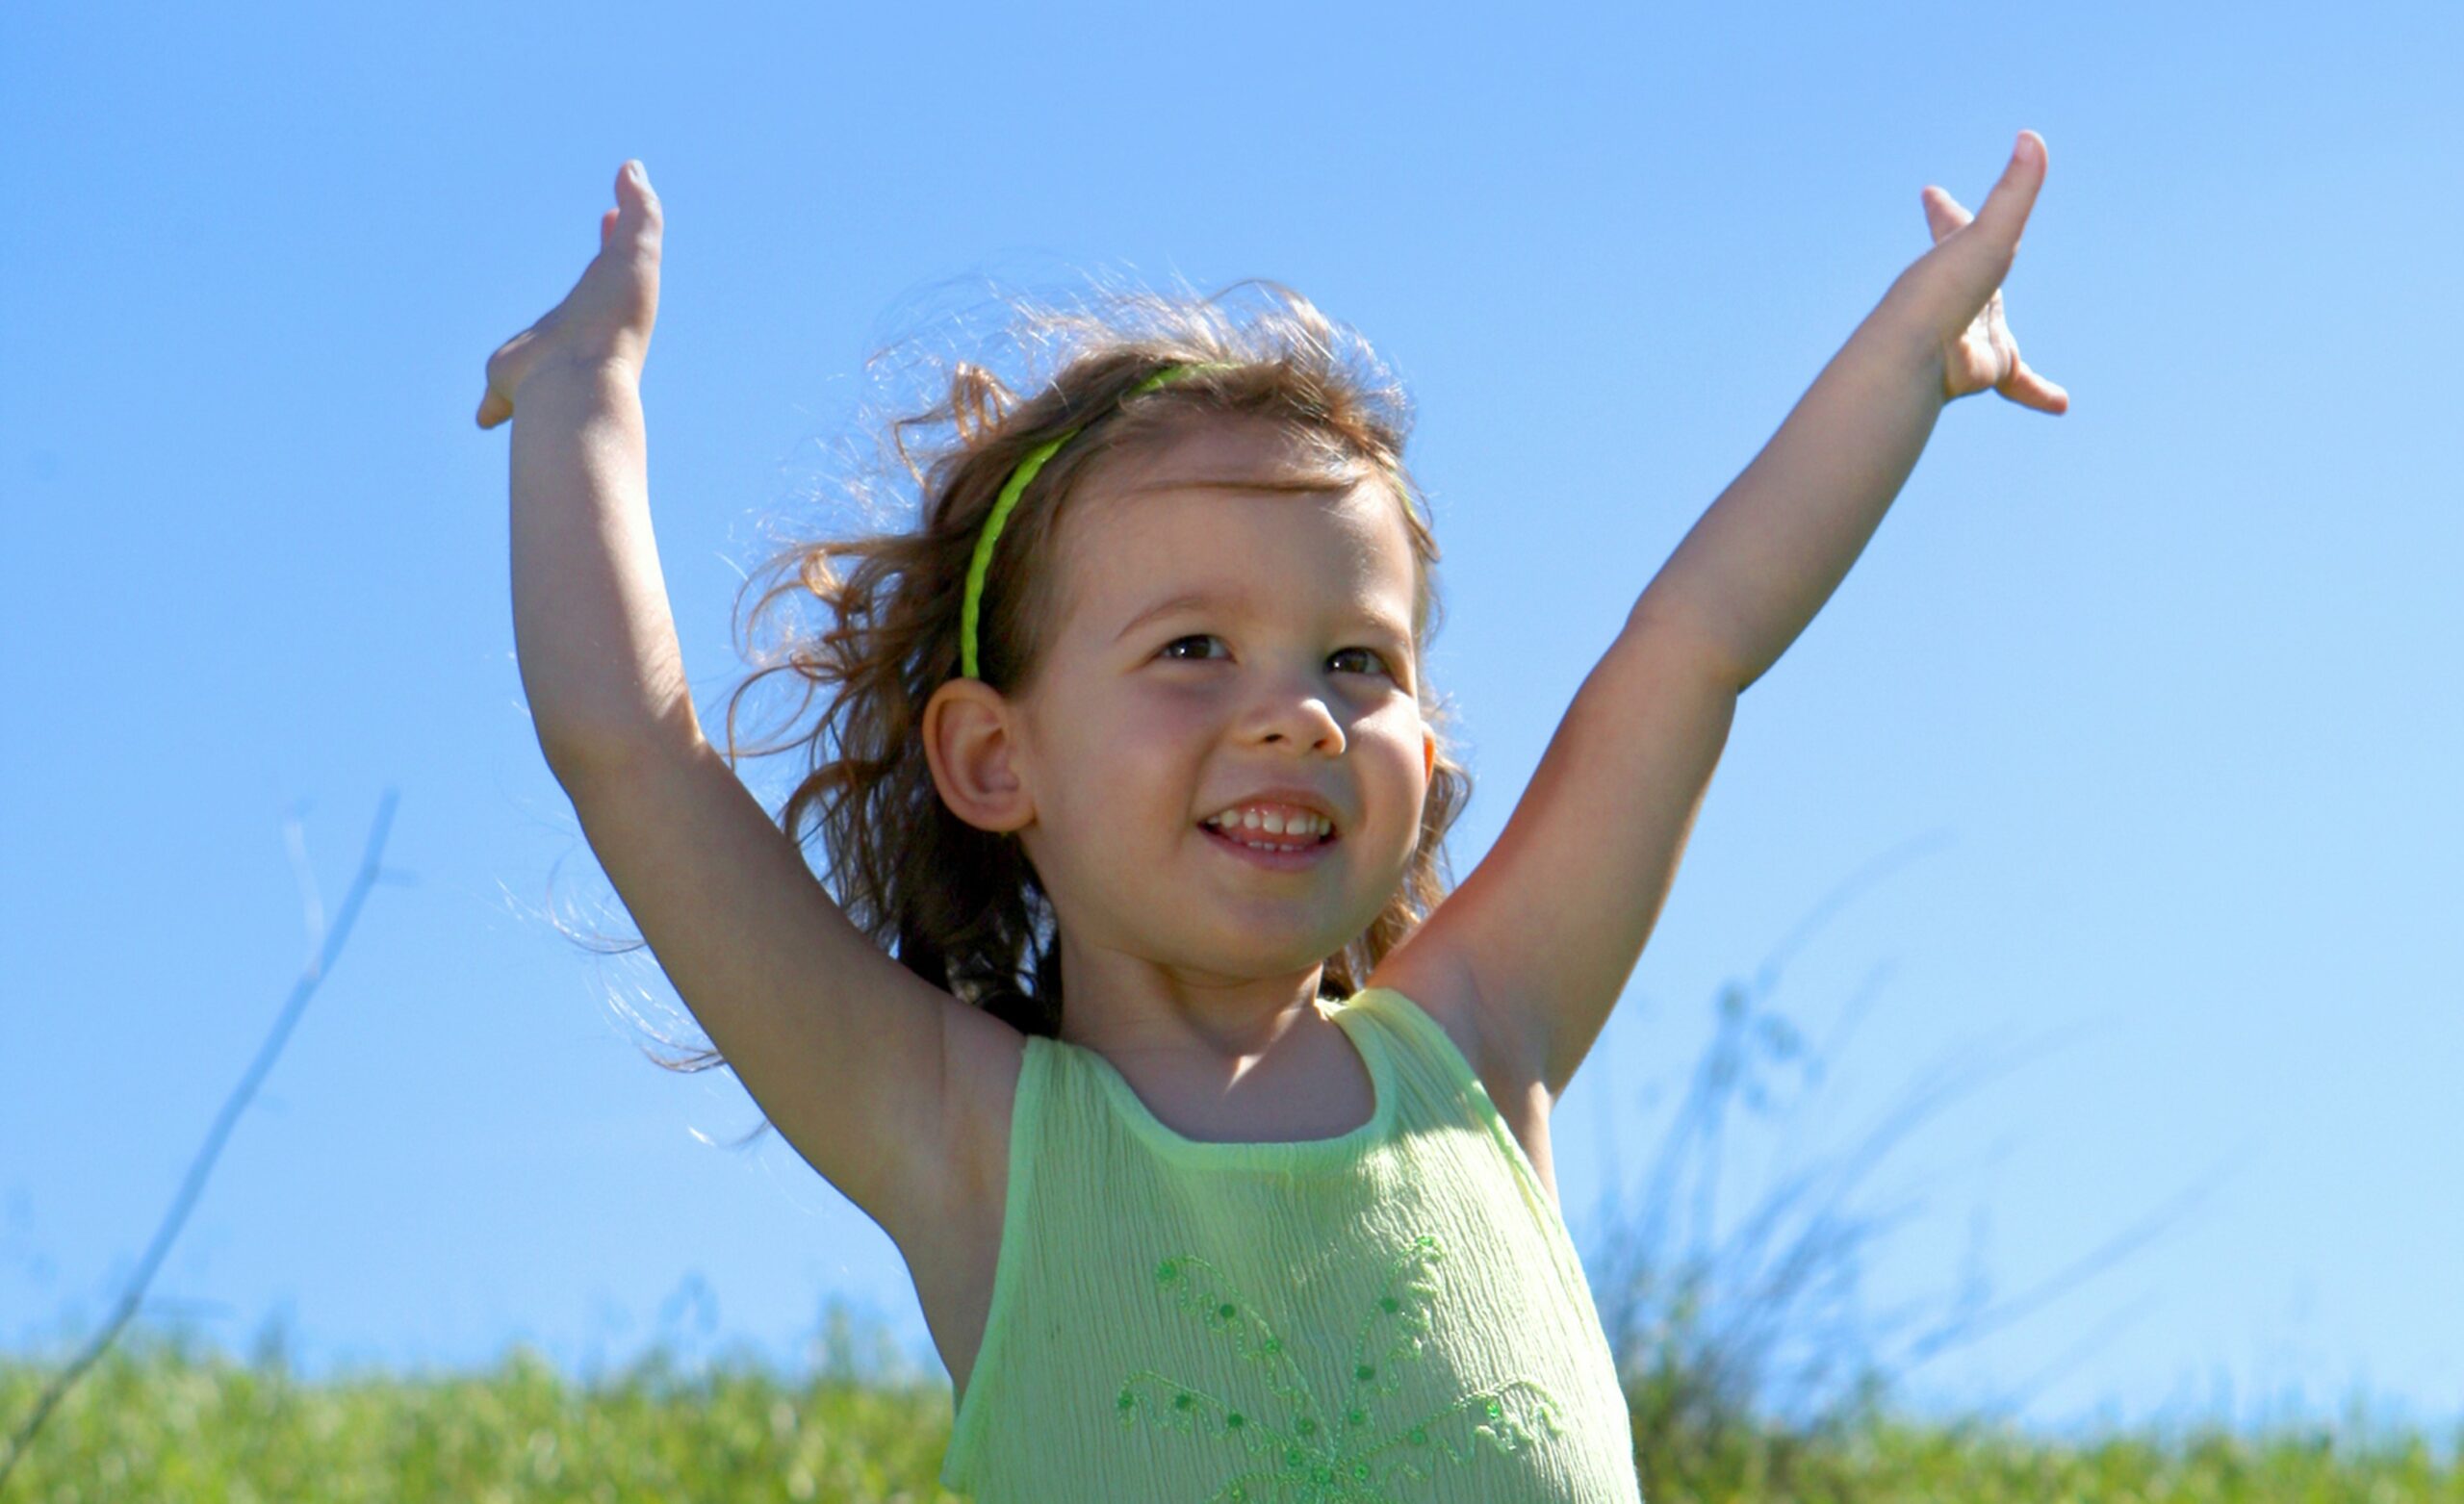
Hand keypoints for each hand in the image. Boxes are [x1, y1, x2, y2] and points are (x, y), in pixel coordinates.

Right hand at [475, 160, 663, 428]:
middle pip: (575, 306)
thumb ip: (639, 211)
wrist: (579, 384)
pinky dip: (493, 404)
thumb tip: (633, 167)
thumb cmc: (609, 321)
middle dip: (580, 295)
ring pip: (528, 354)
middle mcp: (575, 330)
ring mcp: (542, 359)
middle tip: (581, 289)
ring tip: (521, 368)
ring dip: (527, 359)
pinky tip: (488, 417)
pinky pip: (498, 397)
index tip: (611, 217)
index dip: (615, 237)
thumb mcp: (634, 255)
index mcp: (603, 299)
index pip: (614, 259)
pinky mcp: (508, 384)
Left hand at [1887, 131, 2067, 413]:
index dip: (1942, 212)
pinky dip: (2038, 391)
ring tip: (2000, 344)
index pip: (1946, 227)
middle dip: (1962, 266)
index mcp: (1951, 260)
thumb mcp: (1989, 237)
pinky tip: (2060, 404)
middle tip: (1959, 252)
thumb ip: (2014, 192)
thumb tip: (2030, 137)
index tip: (1929, 196)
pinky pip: (2018, 383)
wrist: (1912, 363)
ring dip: (1998, 335)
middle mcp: (1958, 296)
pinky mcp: (1985, 370)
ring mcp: (1970, 333)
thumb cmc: (1942, 294)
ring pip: (1991, 332)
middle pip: (1966, 275)